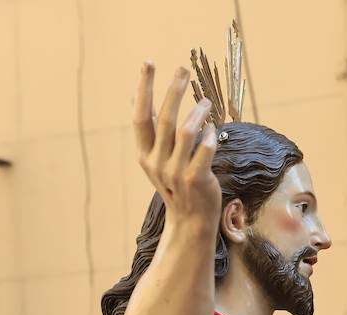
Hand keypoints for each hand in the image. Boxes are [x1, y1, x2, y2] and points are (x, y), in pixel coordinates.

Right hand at [132, 62, 220, 222]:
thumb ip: (149, 129)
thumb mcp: (156, 157)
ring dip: (197, 112)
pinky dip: (210, 135)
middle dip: (173, 90)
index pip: (140, 116)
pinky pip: (205, 149)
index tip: (148, 63)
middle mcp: (156, 162)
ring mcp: (176, 172)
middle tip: (182, 68)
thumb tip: (132, 97)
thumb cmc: (176, 183)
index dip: (144, 88)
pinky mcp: (196, 179)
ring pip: (186, 131)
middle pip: (164, 119)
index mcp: (145, 154)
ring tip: (205, 101)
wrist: (190, 220)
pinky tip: (214, 128)